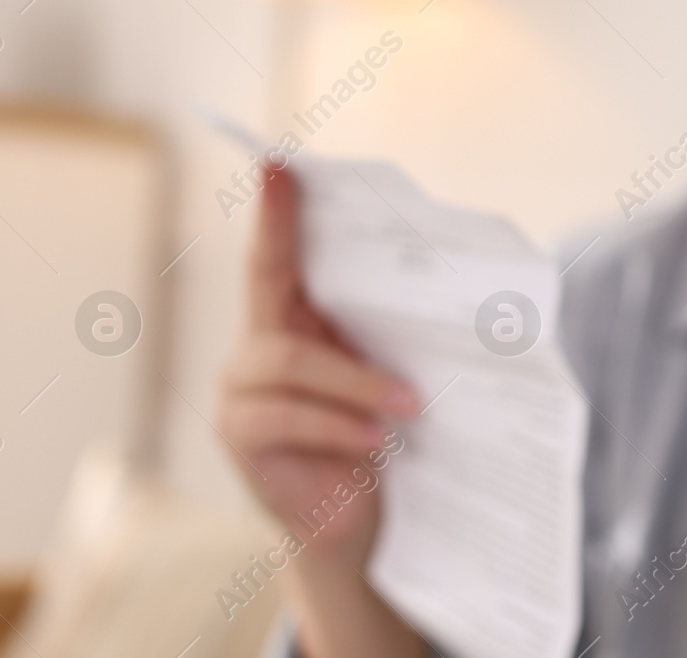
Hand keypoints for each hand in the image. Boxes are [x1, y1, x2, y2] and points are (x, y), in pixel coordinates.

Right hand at [217, 167, 417, 570]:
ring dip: (357, 382)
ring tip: (406, 407)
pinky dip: (338, 425)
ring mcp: (239, 392)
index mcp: (291, 322)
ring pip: (292, 362)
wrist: (358, 524)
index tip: (277, 162)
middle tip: (348, 265)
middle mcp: (255, 348)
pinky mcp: (241, 437)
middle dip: (301, 260)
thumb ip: (388, 334)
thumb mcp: (387, 376)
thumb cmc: (378, 438)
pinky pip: (286, 417)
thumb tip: (448, 289)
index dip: (276, 210)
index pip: (275, 257)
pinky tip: (374, 442)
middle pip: (271, 289)